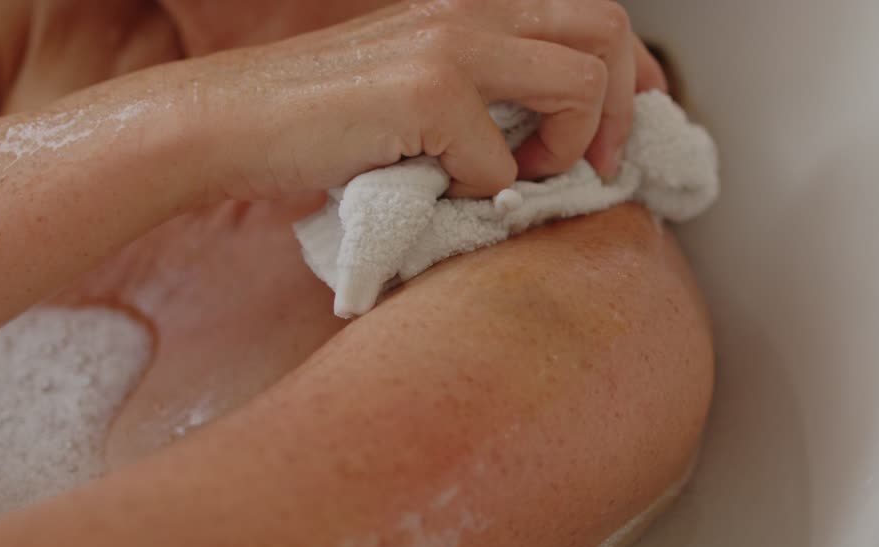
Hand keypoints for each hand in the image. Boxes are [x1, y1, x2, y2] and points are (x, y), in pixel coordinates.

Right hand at [171, 0, 666, 199]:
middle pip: (608, 32)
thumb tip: (566, 138)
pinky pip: (501, 166)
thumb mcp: (424, 88)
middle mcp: (472, 9)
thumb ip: (492, 94)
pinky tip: (438, 188)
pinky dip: (478, 196)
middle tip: (604, 166)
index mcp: (475, 6)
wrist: (231, 123)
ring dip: (567, 151)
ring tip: (520, 178)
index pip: (595, 15)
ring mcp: (452, 44)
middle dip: (628, 107)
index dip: (639, 71)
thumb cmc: (324, 119)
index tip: (647, 119)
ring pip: (580, 87)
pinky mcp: (428, 92)